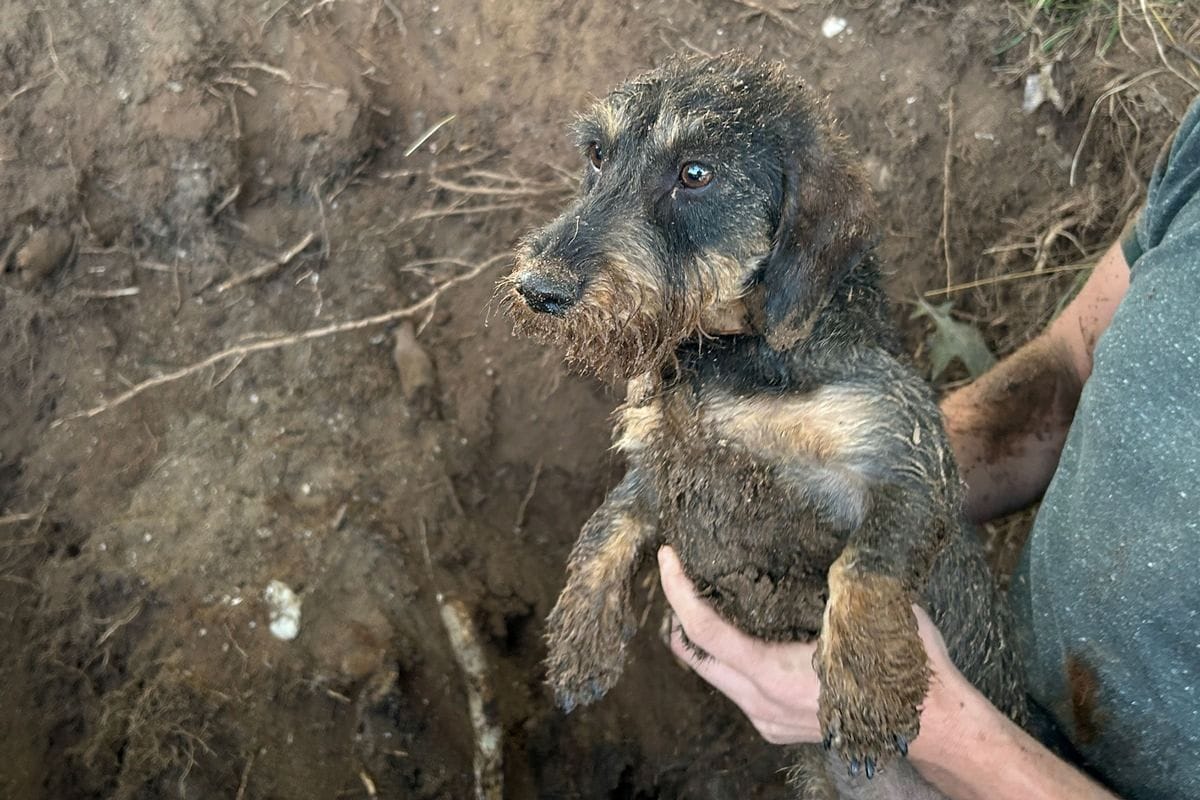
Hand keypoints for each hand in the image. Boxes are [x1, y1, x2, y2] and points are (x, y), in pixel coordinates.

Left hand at [657, 546, 957, 748]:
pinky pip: (737, 690)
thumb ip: (831, 582)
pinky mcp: (778, 728)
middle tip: (678, 574)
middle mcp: (762, 705)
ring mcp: (768, 721)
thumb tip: (815, 540)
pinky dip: (728, 658)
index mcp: (774, 675)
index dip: (679, 591)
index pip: (705, 631)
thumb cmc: (904, 665)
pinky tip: (741, 632)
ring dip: (703, 639)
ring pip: (715, 677)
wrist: (934, 725)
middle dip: (678, 615)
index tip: (668, 558)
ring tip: (705, 597)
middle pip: (696, 657)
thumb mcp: (865, 611)